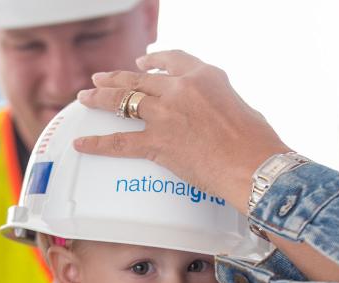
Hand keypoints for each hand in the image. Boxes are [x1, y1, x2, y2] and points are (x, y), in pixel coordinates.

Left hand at [74, 50, 290, 211]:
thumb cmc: (256, 143)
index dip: (154, 61)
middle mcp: (180, 89)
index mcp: (204, 76)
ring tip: (85, 97)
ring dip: (100, 98)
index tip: (143, 62)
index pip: (173, 60)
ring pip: (123, 101)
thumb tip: (213, 115)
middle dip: (116, 78)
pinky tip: (82, 143)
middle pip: (139, 79)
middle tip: (100, 78)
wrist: (253, 164)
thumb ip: (218, 104)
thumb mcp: (240, 107)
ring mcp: (165, 114)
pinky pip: (119, 142)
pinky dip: (98, 143)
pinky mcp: (157, 142)